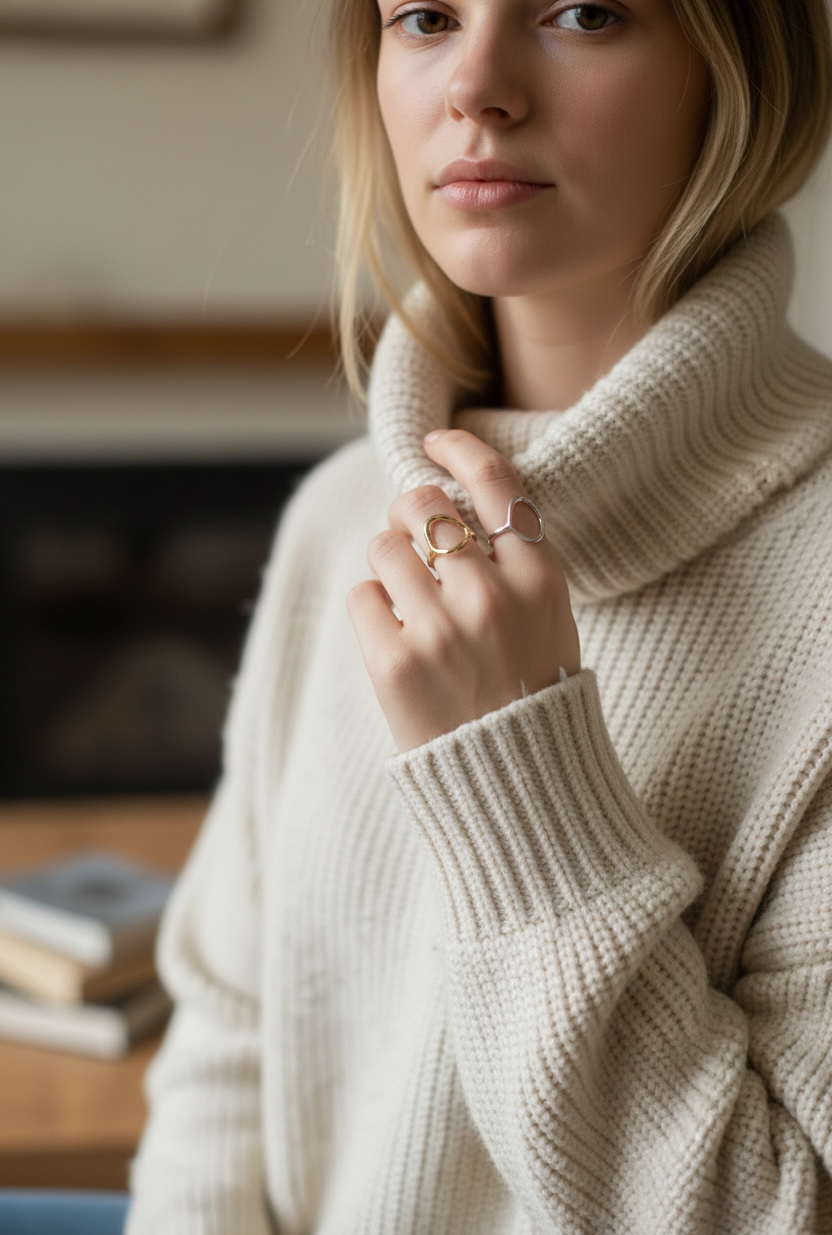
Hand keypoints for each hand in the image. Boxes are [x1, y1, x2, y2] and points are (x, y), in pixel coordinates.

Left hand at [347, 429, 579, 751]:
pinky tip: (395, 636)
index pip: (496, 483)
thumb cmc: (535, 698)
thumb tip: (451, 510)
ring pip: (385, 547)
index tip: (434, 441)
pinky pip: (362, 596)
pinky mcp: (395, 662)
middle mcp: (491, 596)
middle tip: (413, 537)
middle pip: (424, 507)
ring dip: (389, 563)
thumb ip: (514, 564)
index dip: (458, 450)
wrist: (519, 787)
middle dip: (410, 513)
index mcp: (540, 580)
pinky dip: (372, 607)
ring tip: (407, 599)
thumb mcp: (551, 622)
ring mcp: (440, 629)